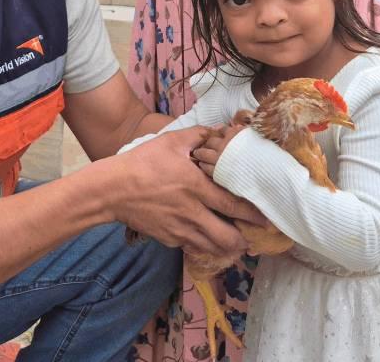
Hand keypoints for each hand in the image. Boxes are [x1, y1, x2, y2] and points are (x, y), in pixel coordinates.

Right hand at [111, 127, 265, 255]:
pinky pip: (193, 247)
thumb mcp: (171, 142)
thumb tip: (217, 131)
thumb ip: (198, 136)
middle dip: (244, 240)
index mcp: (196, 187)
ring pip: (212, 248)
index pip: (232, 205)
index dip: (253, 215)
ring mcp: (179, 229)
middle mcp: (192, 213)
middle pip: (227, 237)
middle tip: (254, 236)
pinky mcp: (168, 238)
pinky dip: (205, 247)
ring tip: (237, 243)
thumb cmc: (142, 162)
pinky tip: (208, 240)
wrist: (112, 189)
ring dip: (227, 247)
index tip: (267, 219)